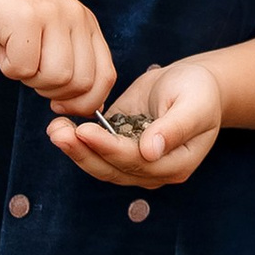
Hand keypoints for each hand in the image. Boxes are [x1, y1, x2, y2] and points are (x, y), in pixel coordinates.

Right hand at [0, 0, 115, 114]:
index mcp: (85, 21)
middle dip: (51, 91)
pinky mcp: (25, 17)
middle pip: (81, 83)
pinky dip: (7, 67)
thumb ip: (70, 69)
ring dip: (28, 77)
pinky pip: (23, 69)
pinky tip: (0, 43)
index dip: (83, 101)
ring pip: (55, 78)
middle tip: (27, 68)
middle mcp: (75, 14)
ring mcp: (52, 13)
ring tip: (13, 52)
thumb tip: (93, 106)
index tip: (57, 103)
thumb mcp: (43, 43)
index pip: (105, 76)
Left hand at [50, 59, 225, 191]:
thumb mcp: (194, 103)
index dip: (109, 148)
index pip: (137, 162)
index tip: (85, 130)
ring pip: (99, 165)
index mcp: (176, 164)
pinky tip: (60, 123)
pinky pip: (95, 151)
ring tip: (55, 128)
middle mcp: (153, 170)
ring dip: (75, 149)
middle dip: (83, 152)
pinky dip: (77, 141)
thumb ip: (176, 128)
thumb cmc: (199, 91)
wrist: (192, 84)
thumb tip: (151, 151)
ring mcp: (134, 162)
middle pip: (112, 169)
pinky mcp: (119, 148)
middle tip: (58, 131)